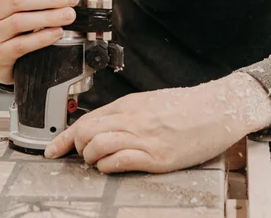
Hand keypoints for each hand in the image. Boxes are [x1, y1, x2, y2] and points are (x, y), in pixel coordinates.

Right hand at [0, 0, 79, 84]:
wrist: (2, 61)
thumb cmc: (15, 30)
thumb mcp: (20, 9)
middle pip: (17, 0)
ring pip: (20, 21)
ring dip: (48, 17)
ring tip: (69, 15)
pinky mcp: (0, 53)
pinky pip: (21, 44)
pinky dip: (42, 38)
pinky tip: (57, 33)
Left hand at [43, 72, 270, 173]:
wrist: (218, 108)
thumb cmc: (186, 107)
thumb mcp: (150, 103)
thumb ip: (125, 115)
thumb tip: (100, 128)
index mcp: (129, 105)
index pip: (85, 119)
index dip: (64, 138)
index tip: (51, 150)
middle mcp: (132, 119)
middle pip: (85, 132)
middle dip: (75, 148)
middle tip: (80, 156)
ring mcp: (145, 138)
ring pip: (98, 146)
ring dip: (90, 158)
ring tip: (97, 162)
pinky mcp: (158, 156)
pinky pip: (120, 161)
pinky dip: (108, 167)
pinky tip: (111, 168)